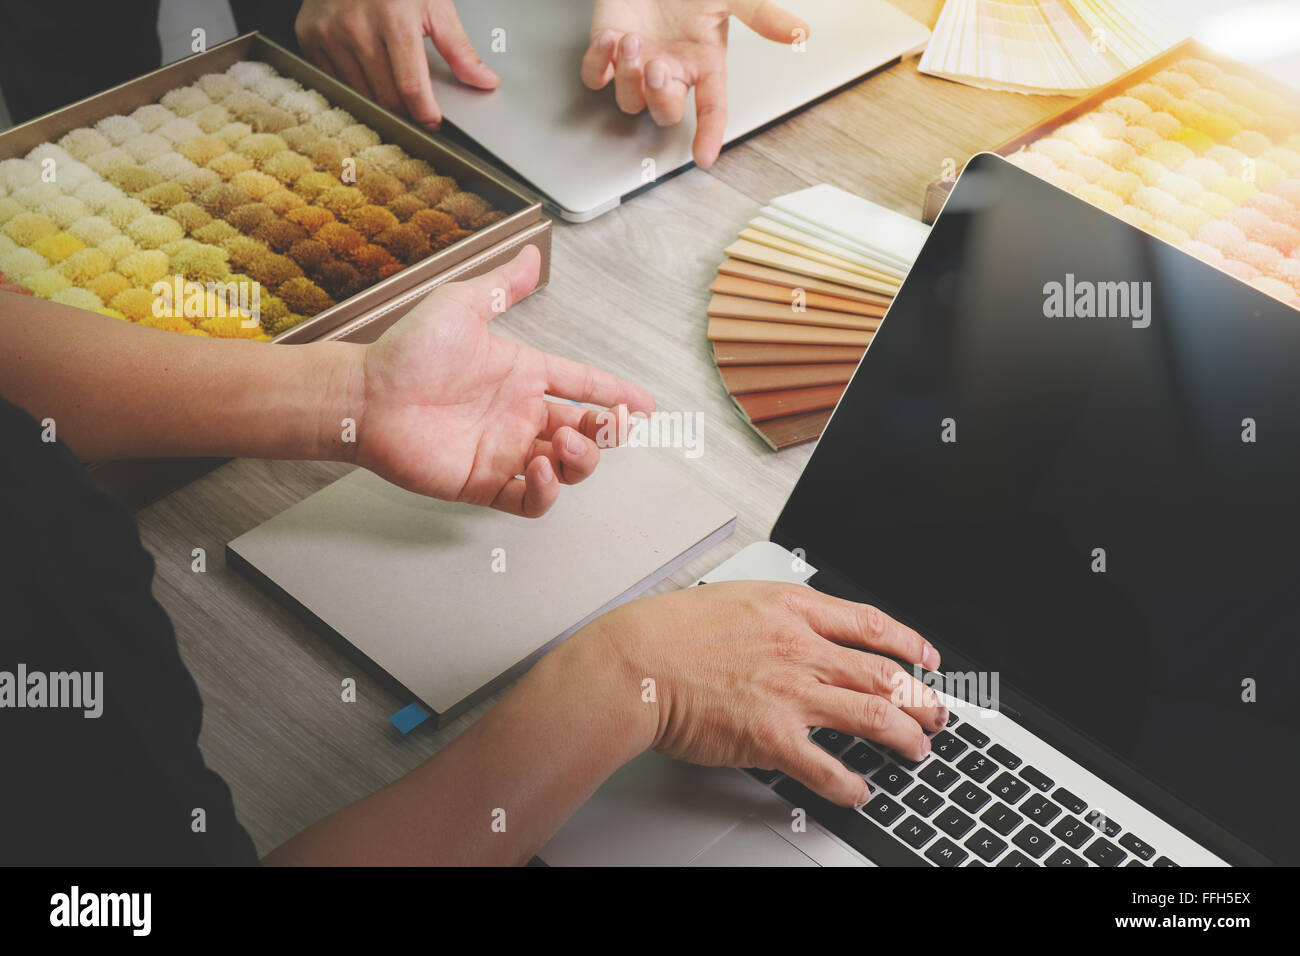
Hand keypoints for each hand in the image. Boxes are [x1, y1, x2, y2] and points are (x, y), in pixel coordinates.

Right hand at [295, 0, 497, 128]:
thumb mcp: (434, 4)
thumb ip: (459, 48)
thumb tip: (485, 80)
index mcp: (394, 17)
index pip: (410, 85)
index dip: (424, 113)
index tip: (433, 122)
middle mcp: (357, 26)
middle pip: (386, 96)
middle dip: (405, 109)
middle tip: (415, 104)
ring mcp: (329, 33)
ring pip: (360, 94)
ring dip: (379, 100)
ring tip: (390, 84)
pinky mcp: (309, 37)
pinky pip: (335, 82)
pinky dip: (353, 86)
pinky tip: (364, 72)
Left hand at [348, 245, 654, 515]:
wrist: (367, 396)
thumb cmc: (407, 351)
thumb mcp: (461, 307)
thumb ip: (502, 287)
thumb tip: (531, 254)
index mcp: (523, 375)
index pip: (582, 385)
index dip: (615, 394)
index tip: (644, 404)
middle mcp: (519, 416)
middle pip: (585, 433)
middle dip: (608, 432)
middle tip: (609, 426)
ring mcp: (504, 452)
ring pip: (566, 469)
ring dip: (581, 461)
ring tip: (567, 445)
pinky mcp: (484, 483)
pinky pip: (530, 500)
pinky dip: (546, 492)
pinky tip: (541, 470)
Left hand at [581, 0, 807, 167]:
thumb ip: (763, 16)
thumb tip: (799, 32)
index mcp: (703, 63)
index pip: (712, 109)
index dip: (709, 134)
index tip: (704, 157)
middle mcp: (672, 70)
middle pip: (665, 111)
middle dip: (659, 95)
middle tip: (658, 67)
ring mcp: (639, 64)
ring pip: (630, 99)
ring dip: (629, 76)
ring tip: (633, 41)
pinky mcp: (608, 51)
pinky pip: (596, 77)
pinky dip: (597, 65)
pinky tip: (608, 41)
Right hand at [584, 581, 945, 807]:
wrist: (636, 663)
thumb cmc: (668, 632)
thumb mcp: (733, 597)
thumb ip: (773, 613)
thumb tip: (794, 624)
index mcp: (792, 609)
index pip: (871, 625)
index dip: (910, 642)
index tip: (925, 656)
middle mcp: (802, 649)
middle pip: (885, 674)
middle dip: (922, 699)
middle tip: (936, 714)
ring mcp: (792, 692)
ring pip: (875, 716)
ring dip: (905, 737)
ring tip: (917, 750)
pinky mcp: (774, 736)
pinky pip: (829, 767)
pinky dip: (851, 784)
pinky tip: (860, 790)